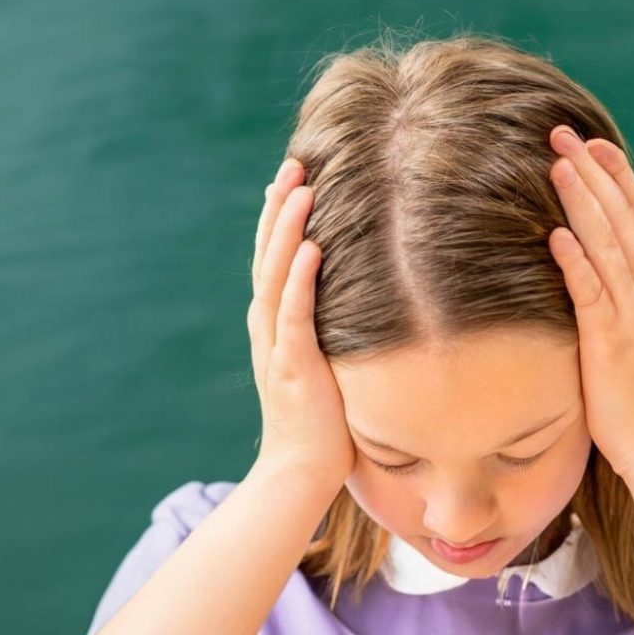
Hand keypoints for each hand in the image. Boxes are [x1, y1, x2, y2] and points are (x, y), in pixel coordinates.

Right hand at [247, 158, 355, 486]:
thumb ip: (332, 335)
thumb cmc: (323, 426)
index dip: (280, 220)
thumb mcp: (325, 368)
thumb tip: (364, 310)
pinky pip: (294, 314)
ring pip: (275, 275)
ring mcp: (277, 346)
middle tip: (295, 162)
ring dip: (285, 229)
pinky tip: (311, 246)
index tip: (295, 180)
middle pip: (269, 256)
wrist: (301, 472)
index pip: (275, 263)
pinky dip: (300, 279)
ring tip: (300, 186)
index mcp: (277, 328)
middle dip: (280, 208)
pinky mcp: (292, 366)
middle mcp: (269, 329)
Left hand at [546, 125, 633, 481]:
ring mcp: (632, 319)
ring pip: (607, 248)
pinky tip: (556, 235)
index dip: (618, 181)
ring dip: (583, 204)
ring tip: (558, 164)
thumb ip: (623, 315)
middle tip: (565, 135)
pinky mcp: (610, 345)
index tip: (597, 146)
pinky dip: (575, 263)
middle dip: (594, 175)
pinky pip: (591, 296)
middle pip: (621, 222)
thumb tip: (600, 297)